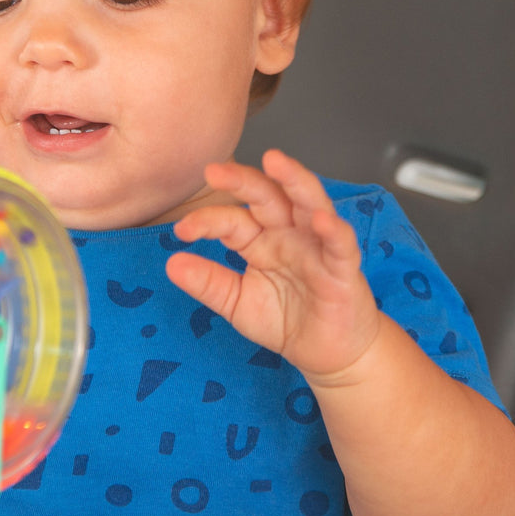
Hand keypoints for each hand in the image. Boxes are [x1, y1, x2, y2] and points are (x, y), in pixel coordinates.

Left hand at [165, 149, 381, 381]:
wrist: (327, 354)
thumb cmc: (286, 319)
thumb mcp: (237, 303)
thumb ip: (208, 283)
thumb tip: (170, 264)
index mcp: (260, 240)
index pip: (231, 220)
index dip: (206, 221)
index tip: (181, 230)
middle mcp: (287, 234)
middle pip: (267, 196)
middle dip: (242, 180)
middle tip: (214, 170)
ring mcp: (317, 246)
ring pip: (308, 203)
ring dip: (293, 180)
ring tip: (275, 161)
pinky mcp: (343, 269)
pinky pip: (340, 244)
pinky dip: (333, 230)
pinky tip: (320, 220)